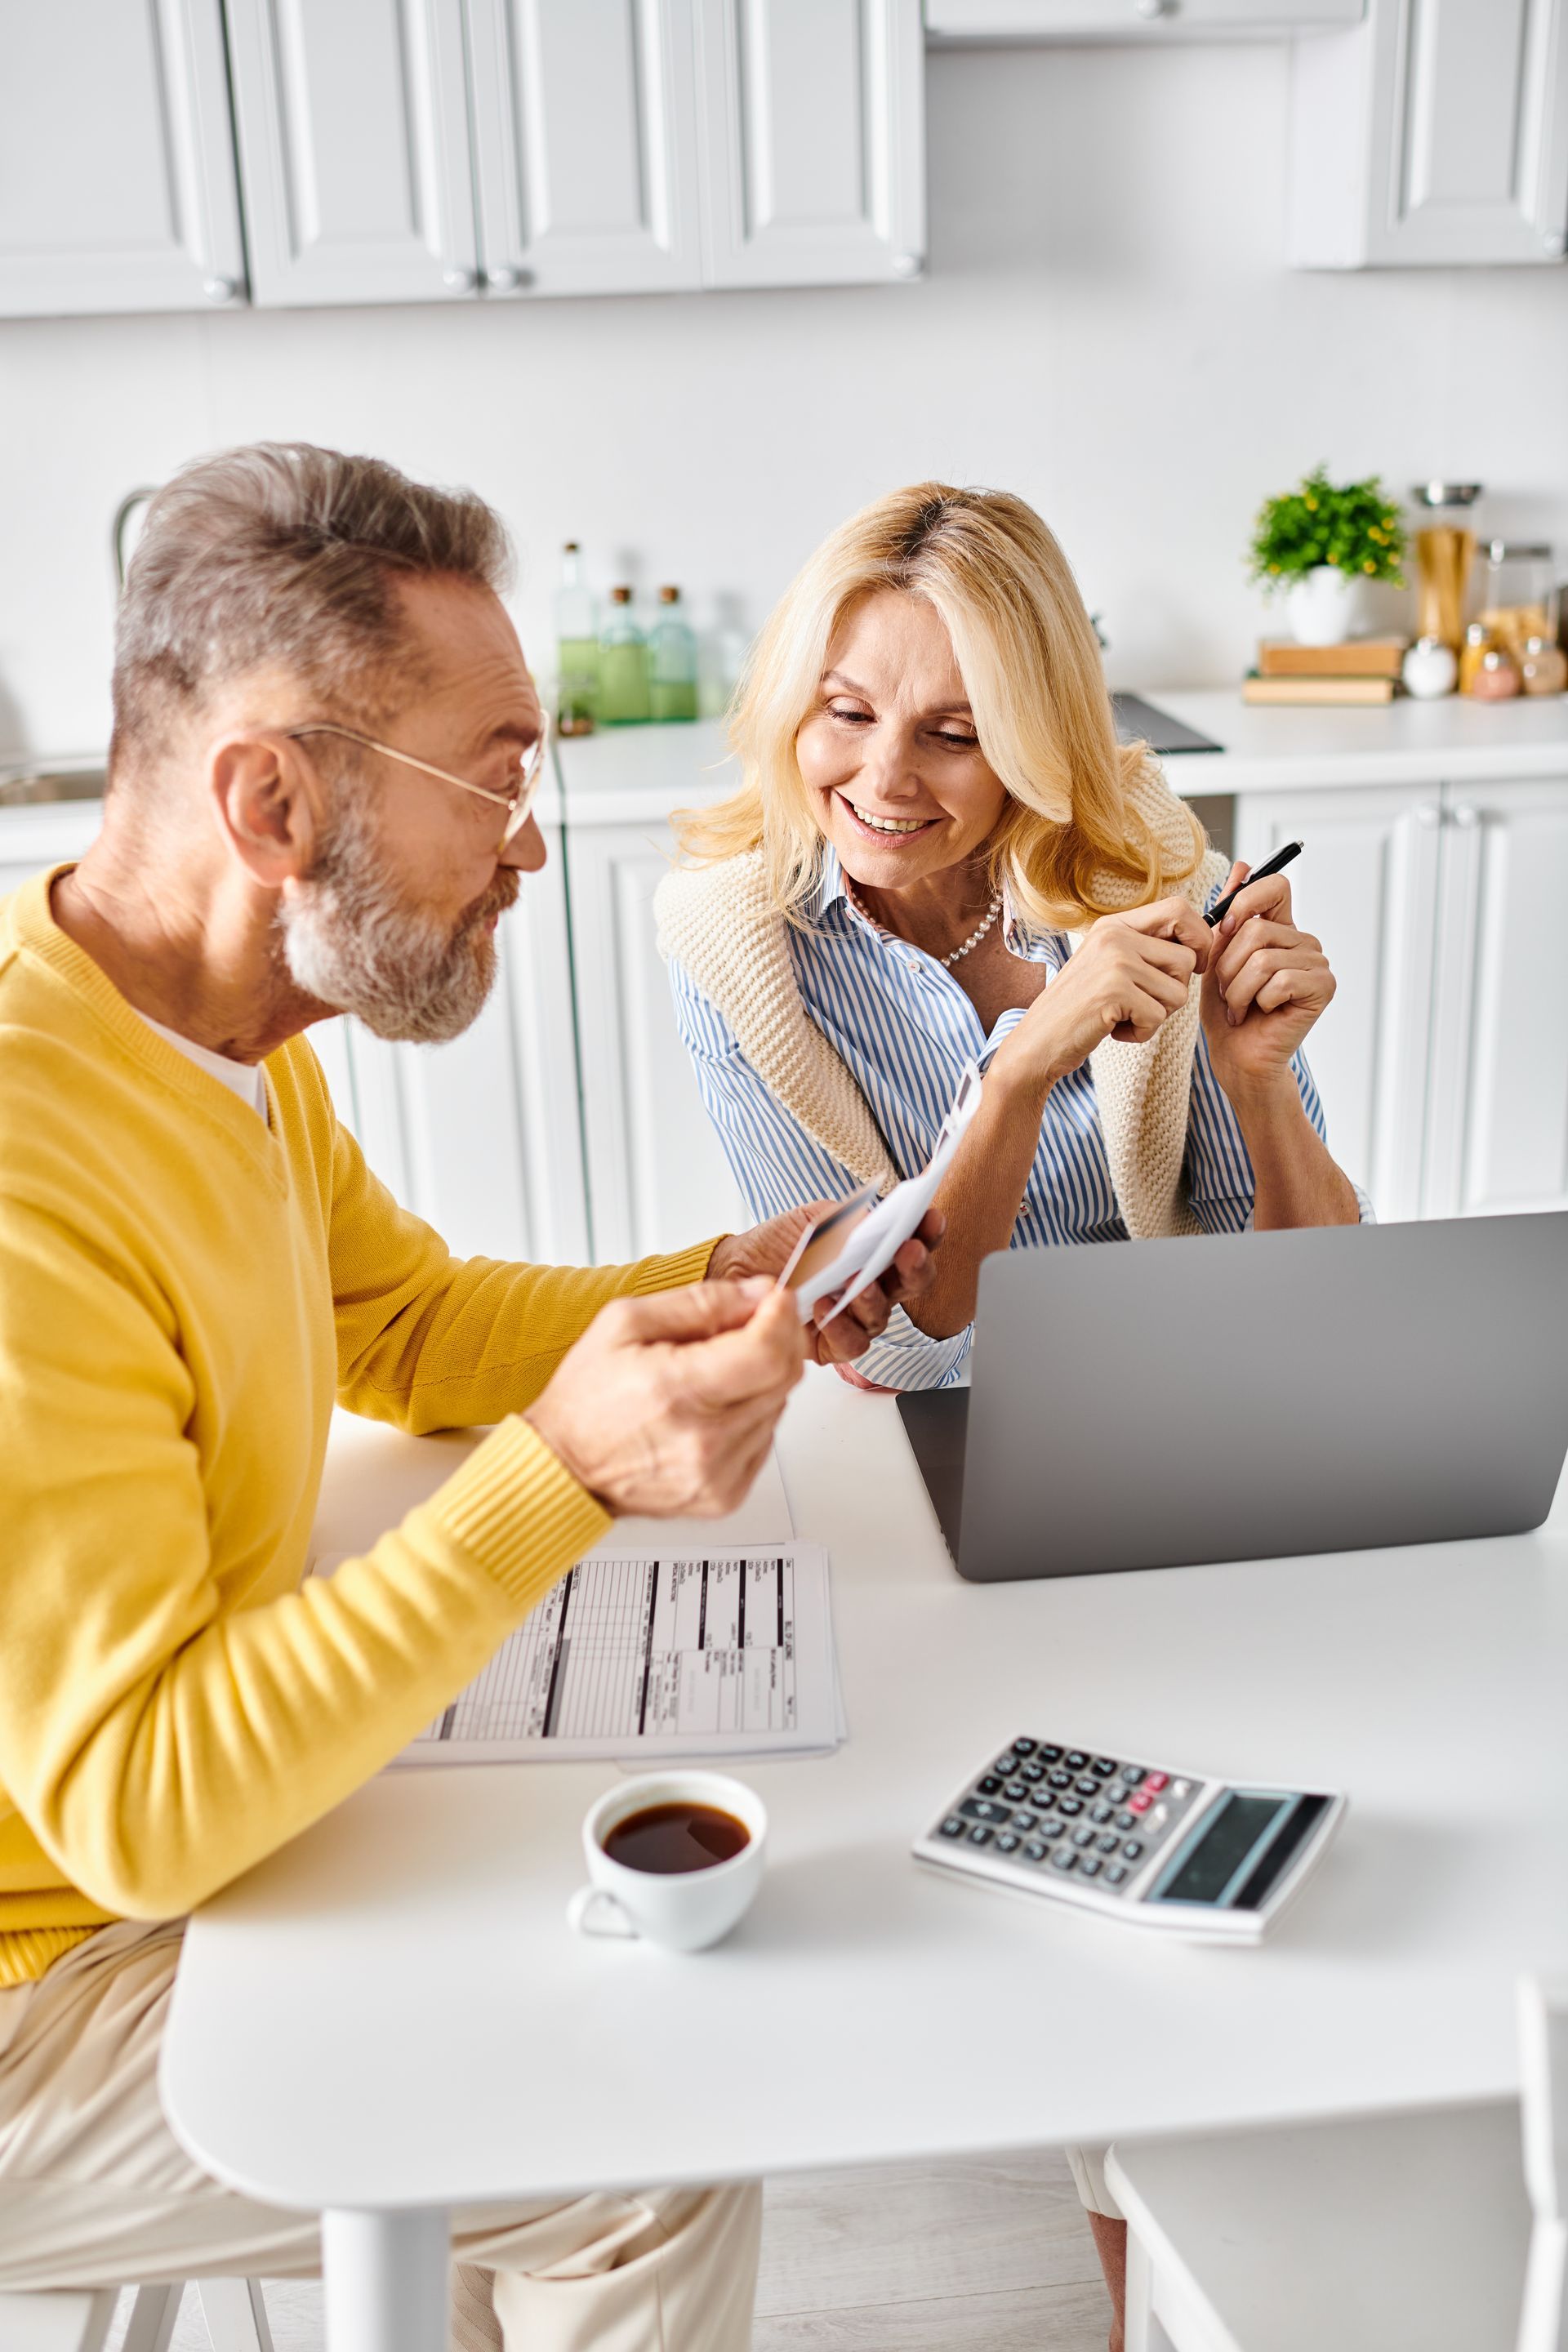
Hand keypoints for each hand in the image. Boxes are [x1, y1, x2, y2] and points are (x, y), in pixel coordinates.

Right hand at [525, 1281, 804, 1516]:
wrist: (563, 1466)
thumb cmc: (586, 1398)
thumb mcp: (625, 1323)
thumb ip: (699, 1302)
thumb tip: (755, 1293)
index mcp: (675, 1390)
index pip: (766, 1352)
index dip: (781, 1317)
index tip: (775, 1299)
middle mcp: (702, 1440)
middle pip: (783, 1378)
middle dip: (779, 1338)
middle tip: (755, 1322)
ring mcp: (717, 1474)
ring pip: (778, 1407)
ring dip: (761, 1378)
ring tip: (715, 1371)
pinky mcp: (725, 1495)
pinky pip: (765, 1440)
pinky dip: (751, 1415)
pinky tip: (714, 1408)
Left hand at [708, 1205, 944, 1367]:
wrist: (738, 1269)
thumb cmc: (781, 1242)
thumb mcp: (815, 1218)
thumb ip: (848, 1218)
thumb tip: (877, 1221)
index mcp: (876, 1252)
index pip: (914, 1242)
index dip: (928, 1232)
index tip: (930, 1218)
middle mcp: (874, 1286)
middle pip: (911, 1282)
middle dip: (915, 1266)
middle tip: (907, 1250)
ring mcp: (855, 1317)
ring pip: (882, 1316)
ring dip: (873, 1298)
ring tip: (856, 1282)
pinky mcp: (833, 1344)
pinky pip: (852, 1343)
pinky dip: (842, 1326)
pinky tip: (824, 1306)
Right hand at [994, 895, 1210, 1096]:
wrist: (1038, 1041)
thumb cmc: (1079, 1009)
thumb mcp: (1109, 965)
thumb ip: (1146, 949)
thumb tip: (1202, 942)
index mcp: (1114, 924)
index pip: (1179, 909)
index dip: (1200, 937)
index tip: (1195, 964)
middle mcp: (1115, 936)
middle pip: (1186, 957)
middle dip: (1176, 989)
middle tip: (1145, 1003)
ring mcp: (1115, 961)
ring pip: (1178, 991)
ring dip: (1157, 1015)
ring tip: (1124, 1016)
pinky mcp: (1115, 991)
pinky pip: (1158, 1016)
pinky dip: (1142, 1033)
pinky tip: (1113, 1030)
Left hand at [1201, 862, 1334, 1100]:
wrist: (1237, 1056)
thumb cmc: (1226, 1010)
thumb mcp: (1217, 956)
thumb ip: (1229, 914)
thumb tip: (1242, 865)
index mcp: (1281, 928)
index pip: (1275, 885)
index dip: (1245, 900)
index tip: (1225, 928)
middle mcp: (1304, 941)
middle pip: (1257, 929)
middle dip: (1228, 966)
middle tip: (1229, 991)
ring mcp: (1317, 963)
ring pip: (1263, 958)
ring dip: (1238, 989)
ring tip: (1240, 1006)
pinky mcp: (1323, 987)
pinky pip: (1279, 980)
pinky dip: (1257, 1001)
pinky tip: (1259, 1013)